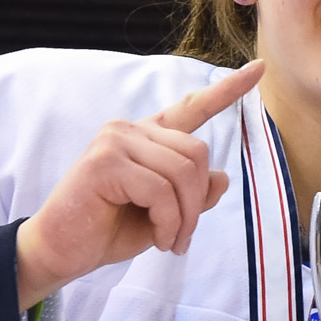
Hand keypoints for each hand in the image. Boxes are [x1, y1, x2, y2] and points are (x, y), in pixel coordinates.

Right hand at [15, 65, 260, 306]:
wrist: (61, 251)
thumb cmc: (108, 230)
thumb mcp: (163, 215)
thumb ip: (192, 194)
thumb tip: (222, 177)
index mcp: (146, 137)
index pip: (191, 107)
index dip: (227, 90)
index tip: (258, 69)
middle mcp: (130, 129)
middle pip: (197, 153)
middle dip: (198, 202)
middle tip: (181, 237)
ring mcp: (115, 141)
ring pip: (183, 173)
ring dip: (184, 218)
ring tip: (170, 241)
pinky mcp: (105, 162)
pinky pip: (161, 191)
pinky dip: (168, 222)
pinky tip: (157, 238)